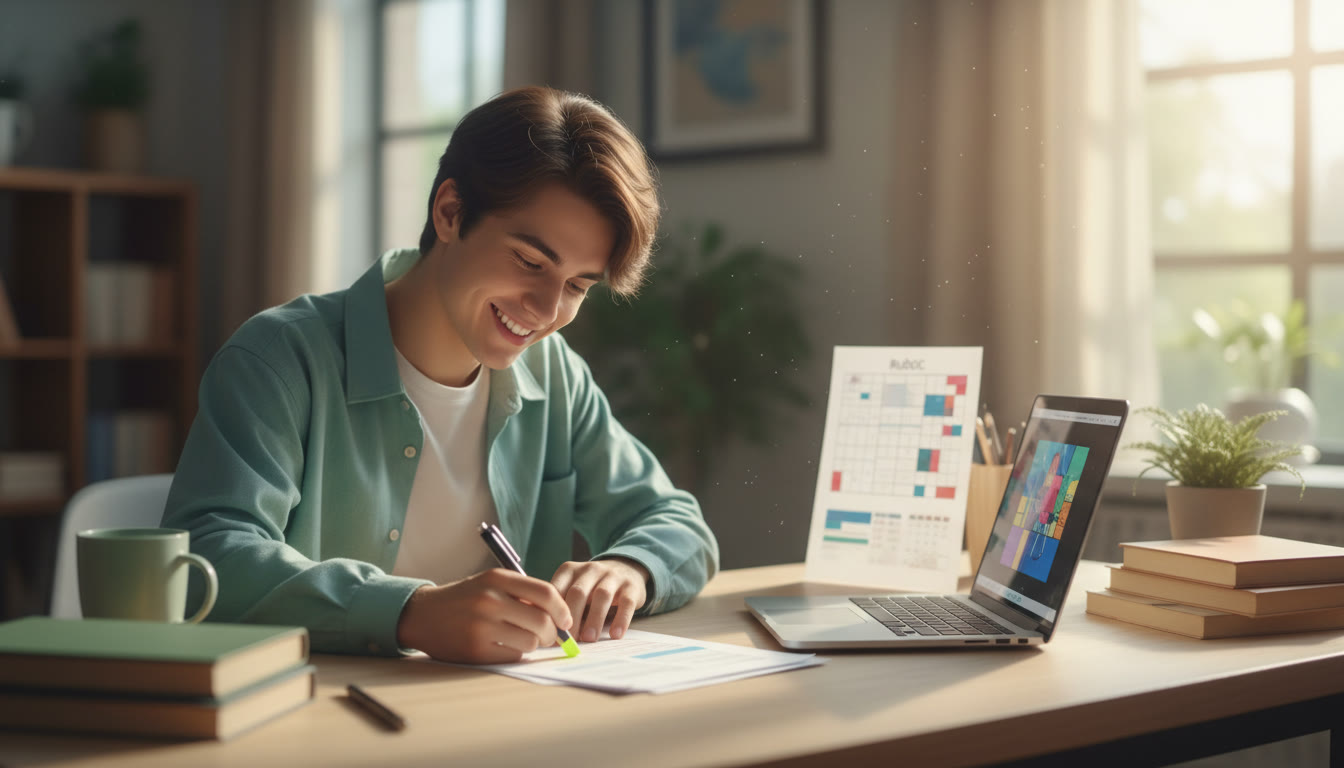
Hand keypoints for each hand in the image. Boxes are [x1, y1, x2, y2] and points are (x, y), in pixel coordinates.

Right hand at [395, 569, 572, 663]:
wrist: (423, 615)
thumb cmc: (465, 599)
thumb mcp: (490, 584)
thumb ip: (521, 593)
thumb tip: (559, 615)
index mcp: (497, 579)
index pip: (546, 593)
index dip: (562, 609)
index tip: (566, 620)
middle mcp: (490, 600)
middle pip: (542, 621)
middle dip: (552, 633)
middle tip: (548, 636)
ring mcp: (482, 626)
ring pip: (530, 642)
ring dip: (533, 644)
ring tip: (522, 639)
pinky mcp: (476, 650)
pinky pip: (513, 655)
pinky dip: (515, 653)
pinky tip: (504, 646)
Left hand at [550, 558, 649, 641]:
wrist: (626, 569)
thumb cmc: (591, 587)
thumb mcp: (573, 587)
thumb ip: (561, 606)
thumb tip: (548, 636)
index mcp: (570, 570)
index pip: (557, 589)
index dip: (552, 611)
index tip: (550, 632)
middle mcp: (591, 569)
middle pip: (578, 592)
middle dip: (572, 618)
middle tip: (568, 640)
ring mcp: (613, 576)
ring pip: (602, 596)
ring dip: (594, 619)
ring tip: (588, 639)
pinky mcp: (631, 587)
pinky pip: (626, 603)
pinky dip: (621, 619)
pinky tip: (615, 635)